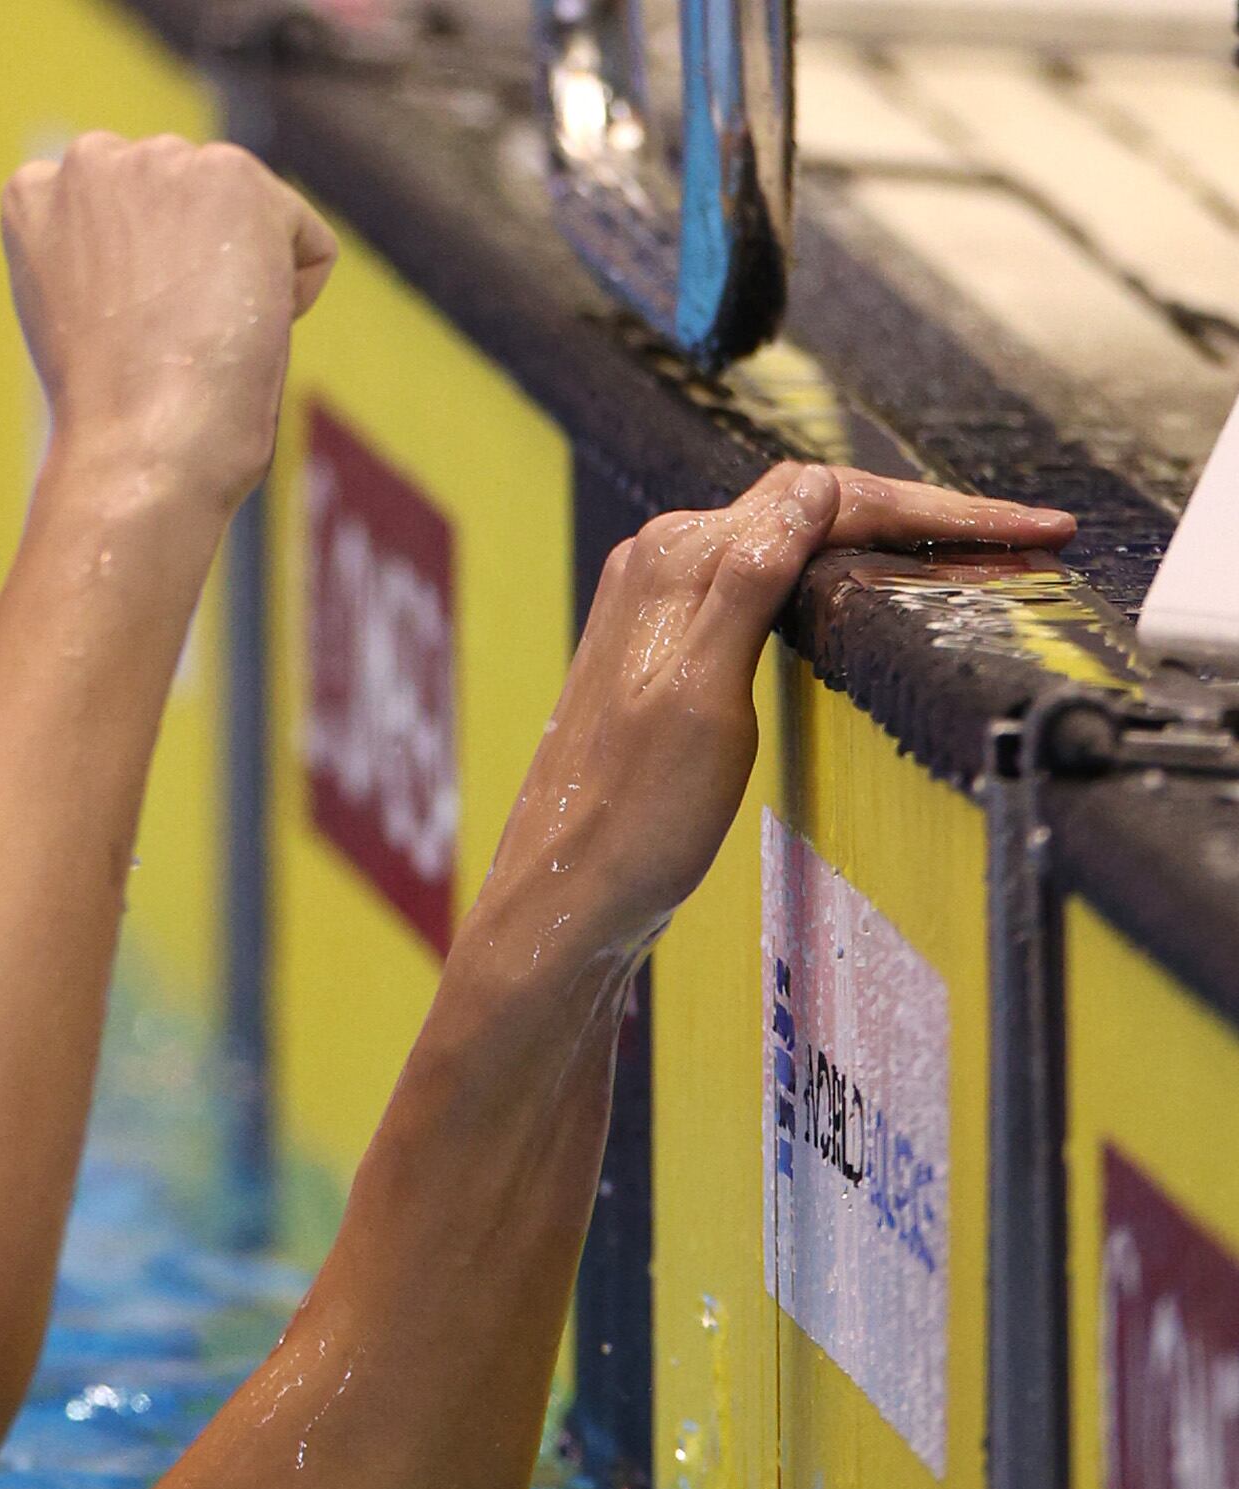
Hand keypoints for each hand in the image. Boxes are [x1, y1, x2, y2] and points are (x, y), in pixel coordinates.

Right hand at [1, 133, 334, 511]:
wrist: (137, 441)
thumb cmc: (107, 414)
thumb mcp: (75, 314)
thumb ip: (107, 258)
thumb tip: (175, 255)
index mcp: (33, 195)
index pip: (118, 211)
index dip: (137, 281)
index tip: (127, 330)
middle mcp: (92, 160)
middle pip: (186, 205)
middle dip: (192, 263)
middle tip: (165, 338)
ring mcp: (163, 161)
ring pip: (246, 217)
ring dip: (241, 274)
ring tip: (200, 334)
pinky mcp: (235, 176)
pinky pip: (308, 240)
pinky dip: (297, 293)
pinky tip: (243, 332)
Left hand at [480, 464, 1077, 962]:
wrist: (568, 892)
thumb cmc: (631, 816)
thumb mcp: (703, 697)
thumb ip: (748, 584)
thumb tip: (808, 490)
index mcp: (676, 563)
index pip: (823, 496)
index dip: (933, 508)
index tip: (1024, 528)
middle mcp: (662, 567)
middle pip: (814, 508)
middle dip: (924, 517)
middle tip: (1026, 537)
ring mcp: (661, 604)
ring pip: (796, 540)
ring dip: (887, 542)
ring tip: (976, 556)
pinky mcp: (669, 646)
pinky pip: (769, 580)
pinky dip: (839, 578)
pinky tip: (878, 595)